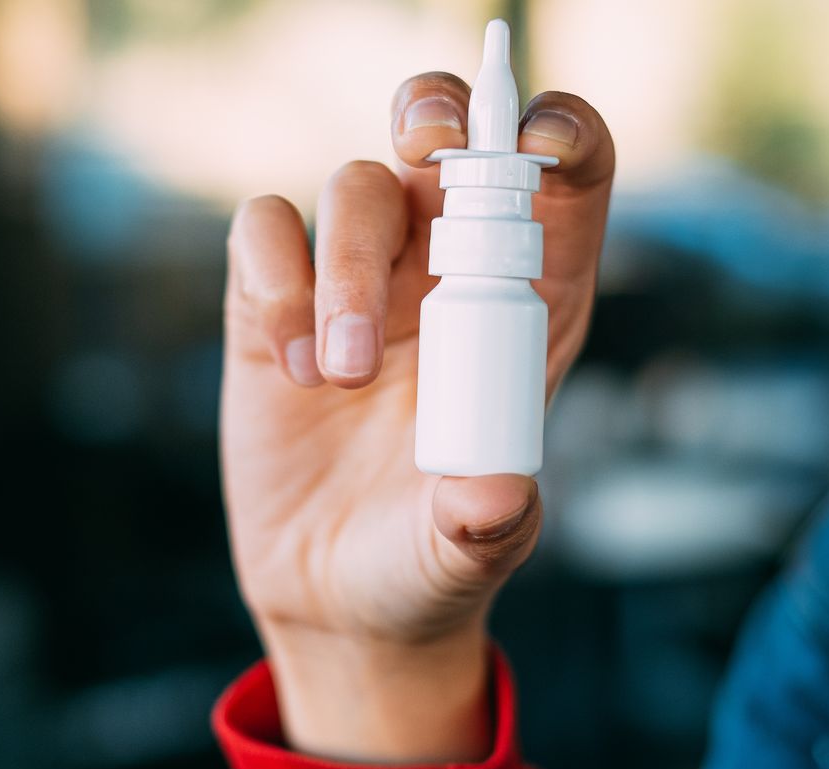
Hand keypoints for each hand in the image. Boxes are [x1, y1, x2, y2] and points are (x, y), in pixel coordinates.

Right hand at [221, 71, 613, 762]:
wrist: (338, 595)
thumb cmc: (428, 560)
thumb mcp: (468, 551)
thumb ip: (486, 522)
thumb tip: (491, 494)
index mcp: (521, 310)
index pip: (563, 189)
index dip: (564, 138)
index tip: (543, 147)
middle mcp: (441, 276)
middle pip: (447, 140)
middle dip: (436, 114)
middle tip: (423, 147)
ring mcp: (355, 283)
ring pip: (352, 186)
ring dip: (346, 264)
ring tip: (342, 375)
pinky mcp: (274, 306)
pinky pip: (264, 231)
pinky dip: (274, 279)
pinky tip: (292, 367)